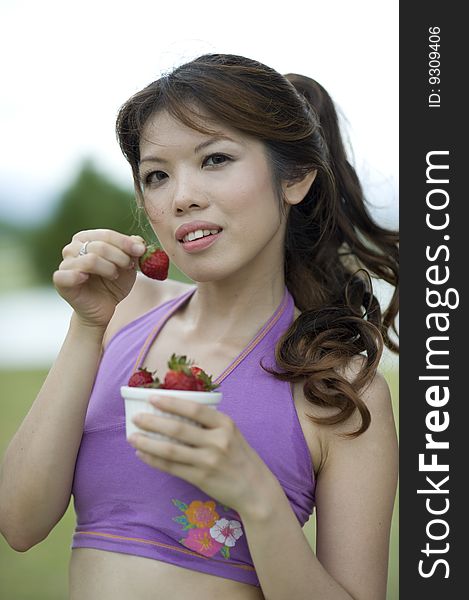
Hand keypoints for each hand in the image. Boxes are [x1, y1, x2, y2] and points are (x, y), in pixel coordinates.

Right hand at [53, 229, 145, 327]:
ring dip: (108, 268)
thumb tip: (138, 240)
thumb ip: (132, 250)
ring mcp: (65, 264)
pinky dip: (78, 276)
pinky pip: (66, 275)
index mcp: (87, 238)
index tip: (141, 250)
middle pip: (100, 246)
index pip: (107, 235)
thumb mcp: (128, 265)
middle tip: (129, 266)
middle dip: (120, 257)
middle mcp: (72, 248)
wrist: (104, 308)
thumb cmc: (114, 283)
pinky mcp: (60, 281)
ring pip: (90, 259)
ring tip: (114, 275)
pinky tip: (86, 279)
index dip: (126, 242)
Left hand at [128, 396, 276, 516]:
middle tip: (136, 417)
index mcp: (225, 424)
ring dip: (147, 443)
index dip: (171, 402)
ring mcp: (208, 461)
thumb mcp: (231, 434)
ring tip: (133, 437)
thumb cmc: (240, 458)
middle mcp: (217, 441)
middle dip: (153, 422)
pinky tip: (143, 455)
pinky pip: (171, 467)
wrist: (256, 490)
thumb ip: (210, 424)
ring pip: (170, 450)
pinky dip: (154, 461)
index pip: (194, 409)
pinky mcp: (201, 478)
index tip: (152, 398)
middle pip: (178, 429)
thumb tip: (176, 412)